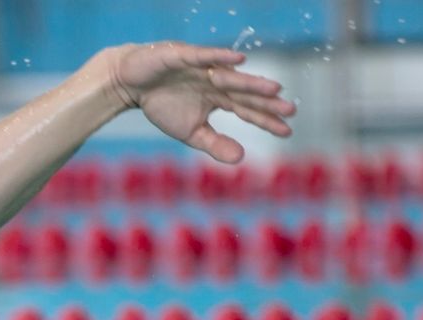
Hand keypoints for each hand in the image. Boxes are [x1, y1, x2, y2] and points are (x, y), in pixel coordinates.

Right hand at [103, 42, 295, 163]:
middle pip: (246, 93)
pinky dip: (220, 58)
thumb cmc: (163, 105)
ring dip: (251, 82)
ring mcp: (203, 68)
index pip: (248, 110)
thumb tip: (242, 159)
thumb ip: (215, 144)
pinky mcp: (184, 56)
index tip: (287, 132)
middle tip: (291, 110)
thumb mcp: (191, 132)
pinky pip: (205, 56)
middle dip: (267, 101)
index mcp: (220, 98)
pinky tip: (239, 61)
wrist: (131, 85)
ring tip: (274, 89)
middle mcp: (217, 81)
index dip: (266, 120)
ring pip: (230, 76)